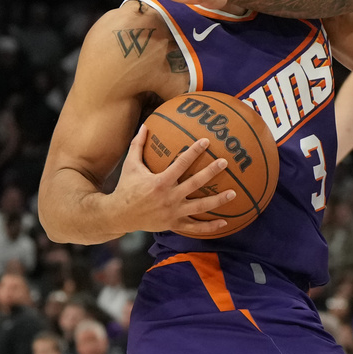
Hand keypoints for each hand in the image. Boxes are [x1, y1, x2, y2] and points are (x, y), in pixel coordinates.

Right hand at [110, 126, 237, 236]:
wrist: (119, 215)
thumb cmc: (126, 188)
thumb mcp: (130, 165)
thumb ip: (138, 145)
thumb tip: (145, 125)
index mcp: (160, 182)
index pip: (181, 163)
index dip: (194, 151)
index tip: (207, 141)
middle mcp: (169, 198)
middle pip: (195, 183)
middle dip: (211, 172)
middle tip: (225, 162)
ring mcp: (172, 213)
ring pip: (200, 207)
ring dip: (218, 200)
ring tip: (234, 193)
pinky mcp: (173, 224)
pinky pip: (194, 228)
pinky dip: (210, 227)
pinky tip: (225, 222)